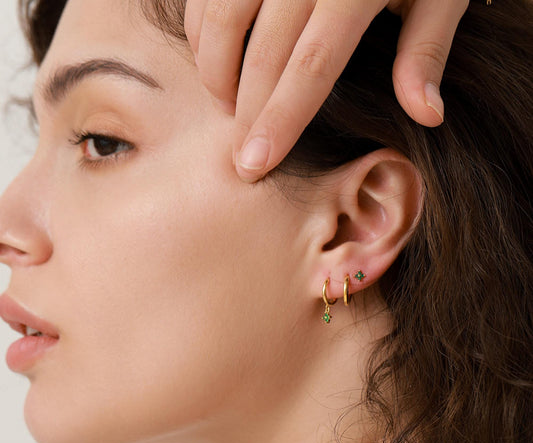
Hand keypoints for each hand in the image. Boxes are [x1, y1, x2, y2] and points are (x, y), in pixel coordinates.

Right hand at [185, 0, 468, 181]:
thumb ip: (426, 49)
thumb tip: (427, 115)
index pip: (311, 67)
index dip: (281, 120)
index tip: (256, 163)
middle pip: (262, 53)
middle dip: (246, 112)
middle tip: (240, 156)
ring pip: (221, 19)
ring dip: (215, 72)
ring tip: (227, 107)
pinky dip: (202, 29)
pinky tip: (215, 57)